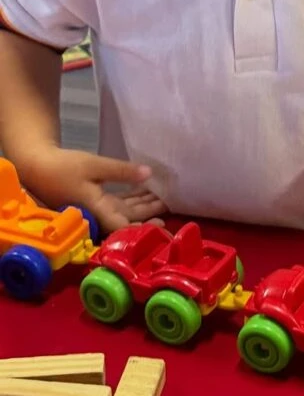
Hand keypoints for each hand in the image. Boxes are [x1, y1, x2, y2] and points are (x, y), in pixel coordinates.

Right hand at [20, 146, 167, 233]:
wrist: (37, 167)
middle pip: (130, 219)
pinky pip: (121, 203)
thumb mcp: (94, 166)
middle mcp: (100, 214)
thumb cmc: (64, 167)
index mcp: (98, 211)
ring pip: (127, 210)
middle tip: (174, 207)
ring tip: (167, 198)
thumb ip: (121, 171)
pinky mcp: (98, 201)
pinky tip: (148, 192)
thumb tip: (148, 173)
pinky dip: (134, 199)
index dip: (143, 229)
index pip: (124, 227)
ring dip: (145, 205)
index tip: (162, 225)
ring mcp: (99, 208)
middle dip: (152, 214)